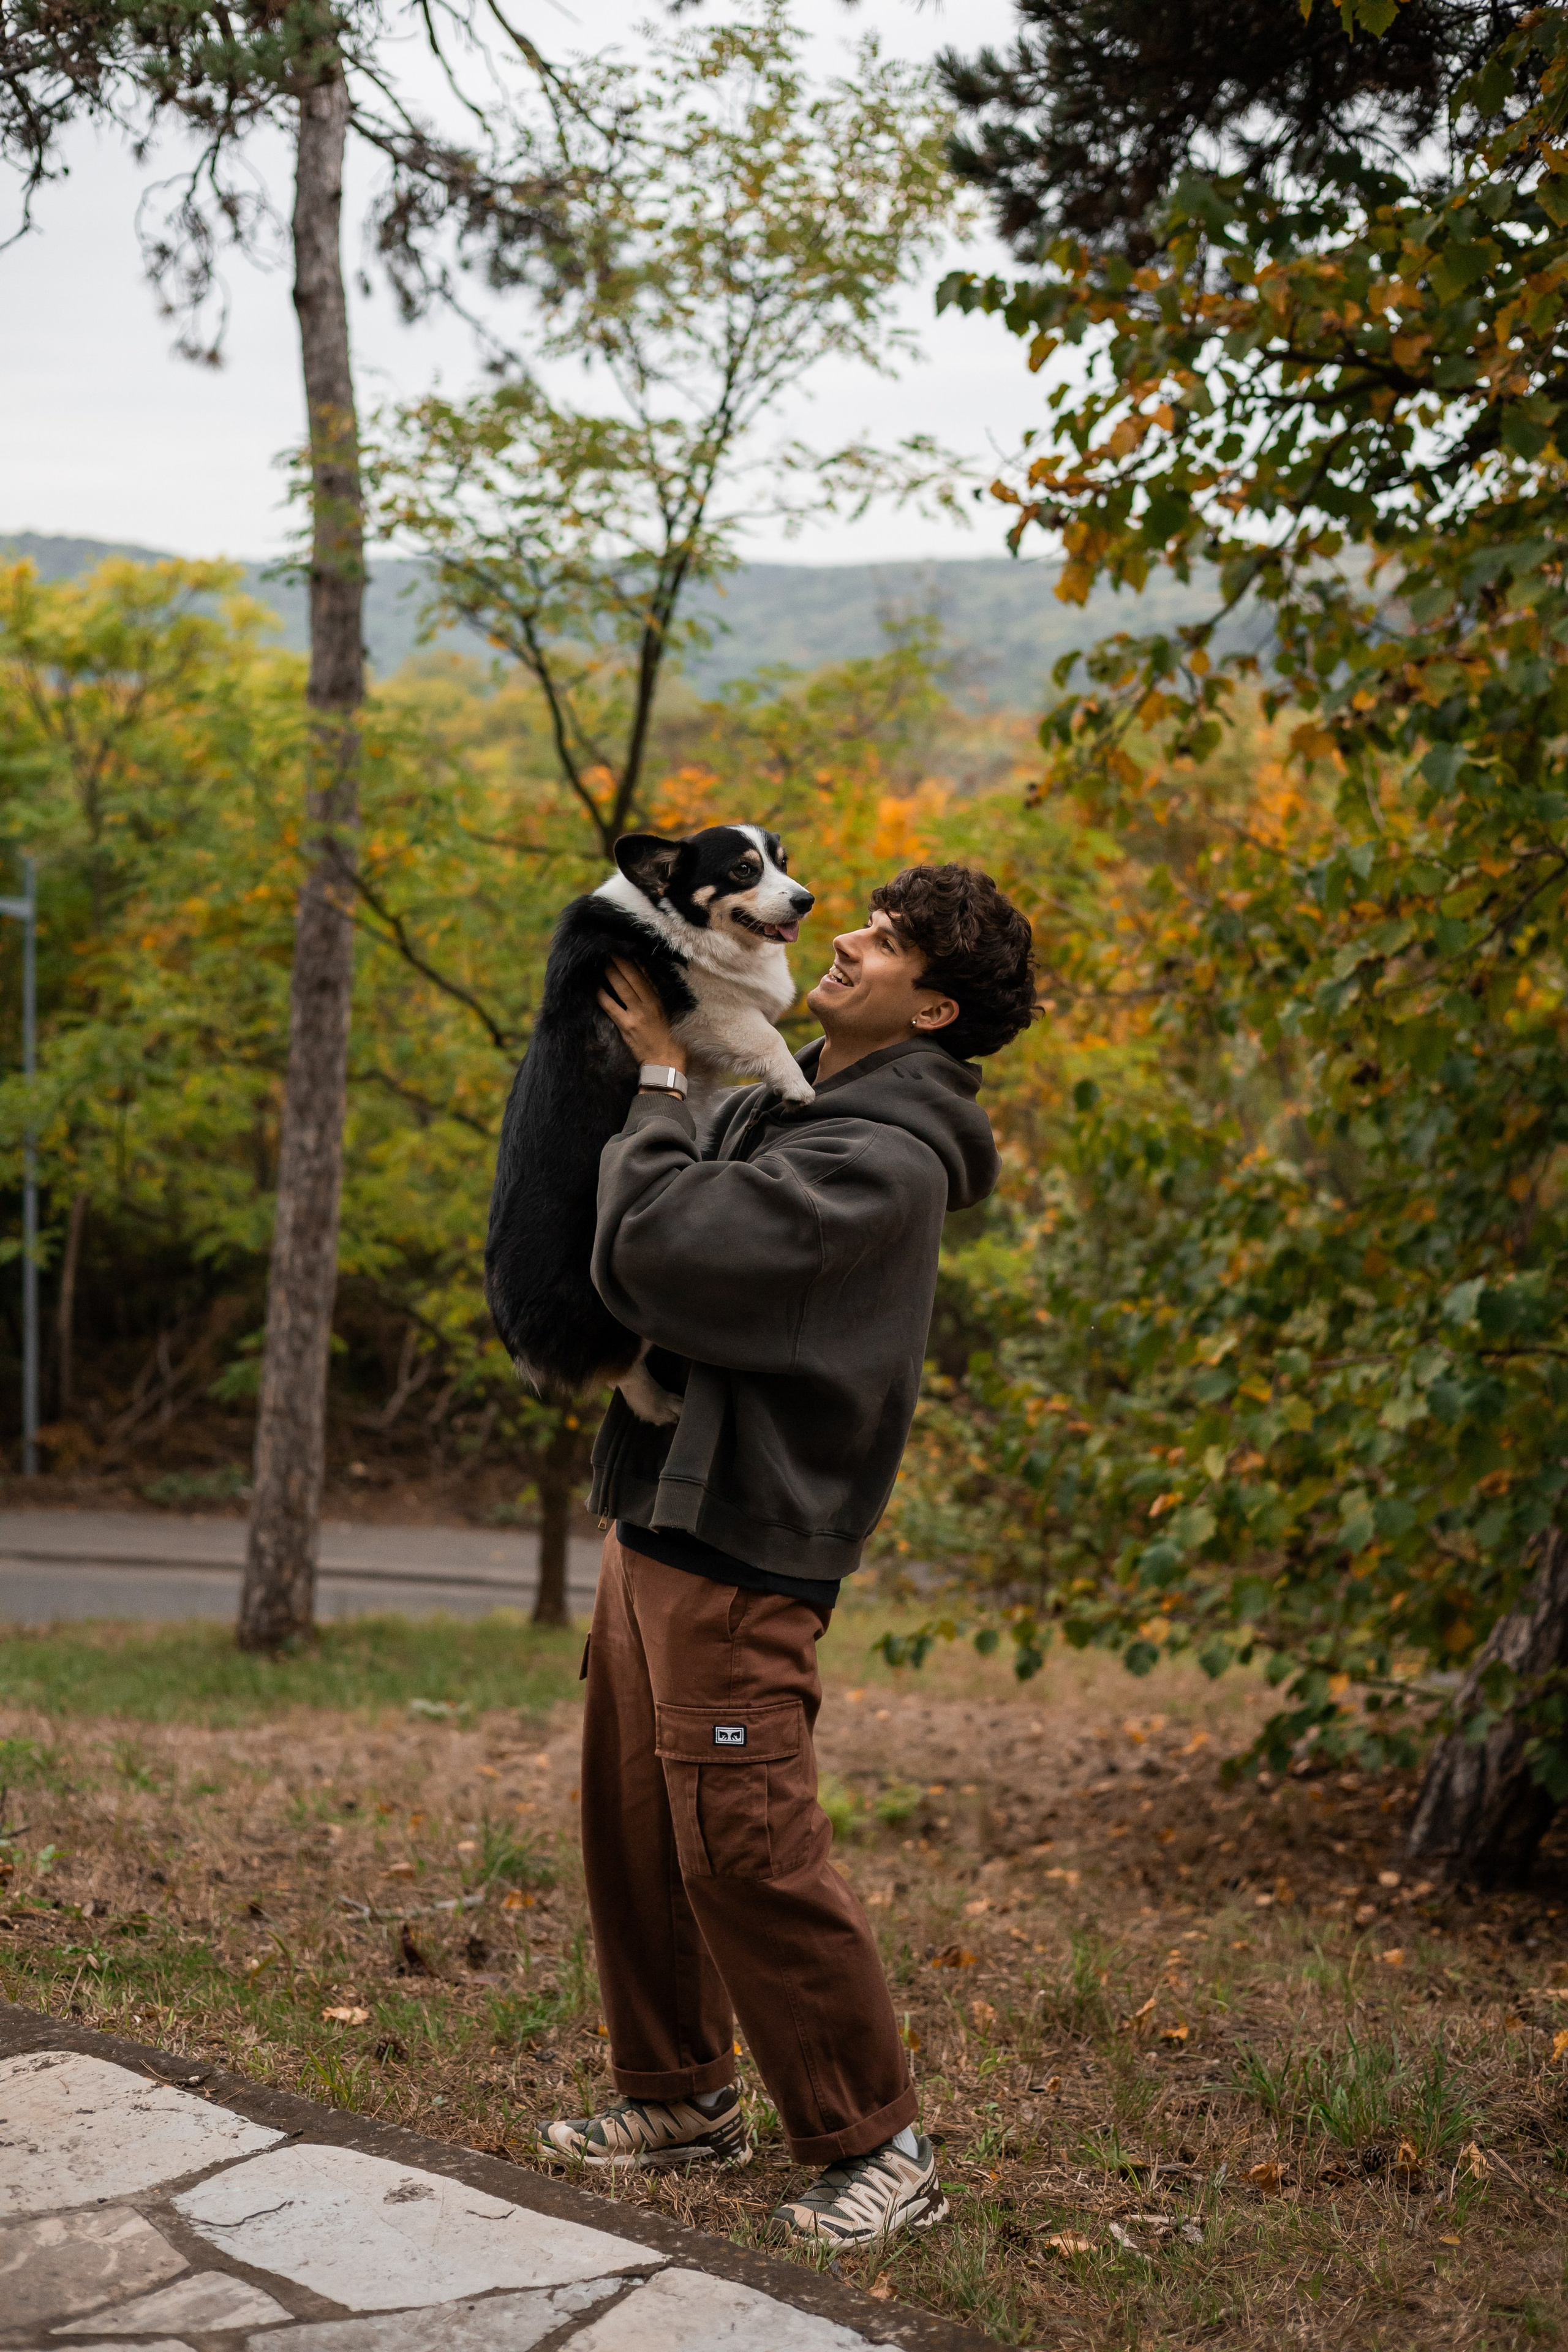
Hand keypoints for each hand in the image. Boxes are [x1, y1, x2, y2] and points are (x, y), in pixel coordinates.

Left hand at [598, 957, 684, 1072]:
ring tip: (602, 962)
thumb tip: (645, 980)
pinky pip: (610, 1006)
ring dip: (610, 972)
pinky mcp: (626, 1026)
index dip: (634, 961)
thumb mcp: (668, 1015)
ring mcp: (636, 1014)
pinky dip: (602, 995)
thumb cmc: (671, 1041)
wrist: (666, 1064)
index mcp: (659, 1000)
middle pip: (632, 976)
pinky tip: (596, 987)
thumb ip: (657, 998)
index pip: (645, 975)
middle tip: (609, 950)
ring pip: (621, 987)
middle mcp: (648, 1004)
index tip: (626, 950)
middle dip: (620, 961)